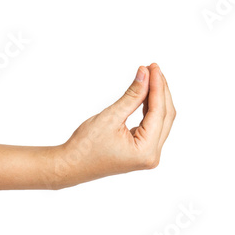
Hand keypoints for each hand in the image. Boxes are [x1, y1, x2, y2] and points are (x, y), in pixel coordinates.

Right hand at [53, 63, 175, 188]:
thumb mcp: (111, 117)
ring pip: (160, 120)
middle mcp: (152, 155)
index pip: (159, 112)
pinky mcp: (142, 151)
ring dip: (156, 98)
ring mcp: (148, 154)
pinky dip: (149, 108)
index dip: (157, 87)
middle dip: (160, 91)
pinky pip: (152, 125)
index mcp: (146, 151)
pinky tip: (146, 93)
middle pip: (165, 116)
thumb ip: (132, 96)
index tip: (153, 68)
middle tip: (152, 68)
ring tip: (150, 76)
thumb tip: (145, 74)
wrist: (70, 166)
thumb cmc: (85, 146)